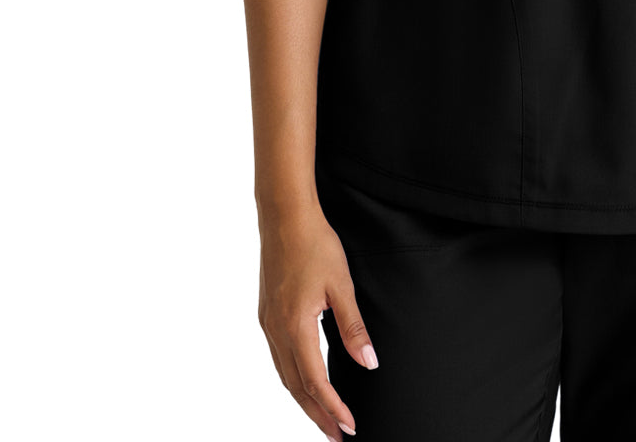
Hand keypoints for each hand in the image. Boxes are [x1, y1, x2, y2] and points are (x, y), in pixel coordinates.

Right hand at [257, 203, 378, 438]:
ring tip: (324, 418)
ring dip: (304, 401)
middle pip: (297, 388)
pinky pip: (279, 359)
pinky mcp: (266, 314)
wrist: (284, 215)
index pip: (315, 382)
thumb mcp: (342, 285)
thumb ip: (353, 328)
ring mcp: (268, 323)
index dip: (333, 408)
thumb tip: (369, 363)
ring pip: (285, 375)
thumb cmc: (315, 244)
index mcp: (295, 327)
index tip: (350, 427)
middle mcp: (276, 331)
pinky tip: (304, 382)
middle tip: (338, 437)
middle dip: (318, 415)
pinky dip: (293, 379)